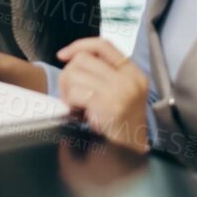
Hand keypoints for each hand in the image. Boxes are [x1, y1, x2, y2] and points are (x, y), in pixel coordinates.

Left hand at [55, 38, 150, 152]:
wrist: (132, 151)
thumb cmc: (121, 122)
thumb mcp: (122, 91)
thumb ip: (105, 73)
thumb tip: (72, 58)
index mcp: (133, 72)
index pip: (103, 45)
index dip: (79, 45)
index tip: (63, 55)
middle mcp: (129, 79)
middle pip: (83, 59)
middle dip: (68, 74)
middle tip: (70, 92)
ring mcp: (120, 91)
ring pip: (75, 74)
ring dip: (67, 90)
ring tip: (75, 104)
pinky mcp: (108, 105)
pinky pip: (75, 92)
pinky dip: (69, 102)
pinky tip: (77, 112)